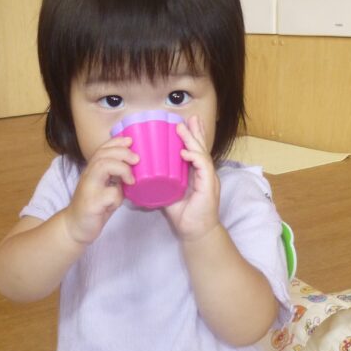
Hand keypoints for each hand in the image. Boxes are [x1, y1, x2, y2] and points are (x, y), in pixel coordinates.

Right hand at [63, 136, 137, 244]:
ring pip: (103, 166)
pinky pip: (108, 194)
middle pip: (103, 154)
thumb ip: (116, 178)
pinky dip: (117, 196)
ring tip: (131, 179)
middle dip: (122, 152)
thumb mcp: (106, 188)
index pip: (102, 149)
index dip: (116, 142)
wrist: (75, 227)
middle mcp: (88, 176)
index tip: (130, 140)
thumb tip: (135, 169)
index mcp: (92, 171)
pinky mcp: (92, 204)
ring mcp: (89, 189)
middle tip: (137, 160)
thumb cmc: (94, 207)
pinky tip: (116, 203)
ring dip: (122, 169)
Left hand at [163, 115, 219, 241]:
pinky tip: (186, 152)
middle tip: (189, 117)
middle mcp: (205, 174)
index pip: (196, 151)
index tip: (184, 124)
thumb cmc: (184, 216)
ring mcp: (208, 179)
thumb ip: (161, 185)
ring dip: (192, 140)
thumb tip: (142, 178)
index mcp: (197, 174)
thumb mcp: (169, 195)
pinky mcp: (209, 186)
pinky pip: (203, 166)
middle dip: (196, 131)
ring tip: (182, 128)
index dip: (192, 137)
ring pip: (202, 153)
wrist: (195, 232)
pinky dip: (194, 157)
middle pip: (201, 148)